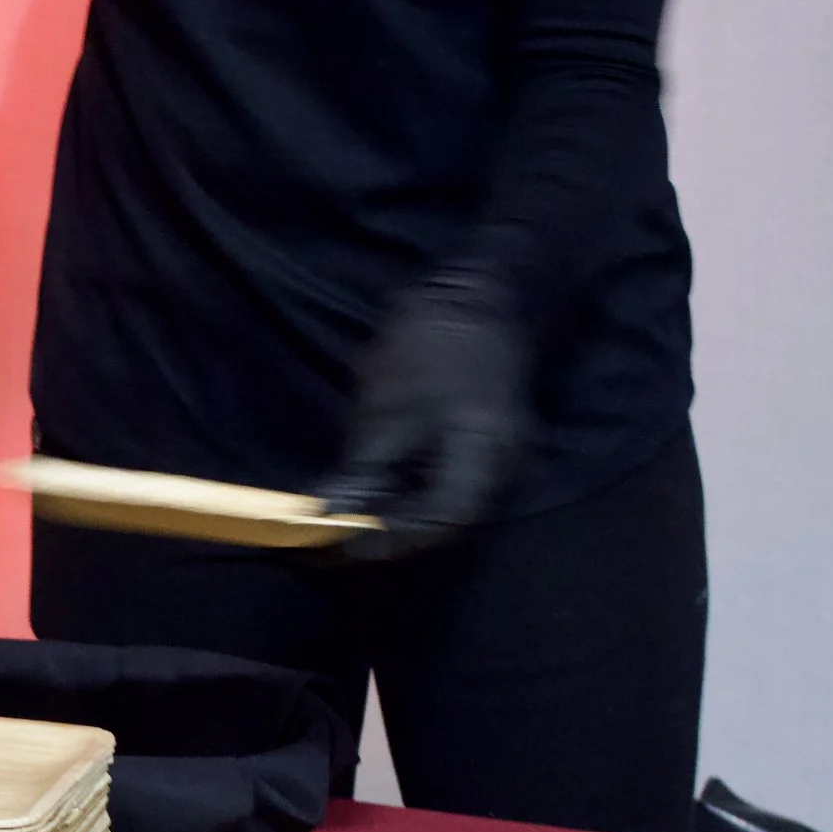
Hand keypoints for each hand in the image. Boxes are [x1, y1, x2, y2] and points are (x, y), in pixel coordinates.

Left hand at [317, 272, 531, 560]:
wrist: (480, 285)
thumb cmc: (434, 340)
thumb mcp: (386, 407)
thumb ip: (362, 468)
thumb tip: (329, 512)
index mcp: (486, 453)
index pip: (440, 519)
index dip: (389, 539)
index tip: (341, 546)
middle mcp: (503, 463)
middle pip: (443, 516)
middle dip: (387, 528)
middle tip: (335, 536)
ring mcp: (499, 451)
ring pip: (443, 497)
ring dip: (394, 508)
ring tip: (345, 515)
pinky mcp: (485, 438)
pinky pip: (446, 476)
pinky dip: (407, 485)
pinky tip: (373, 485)